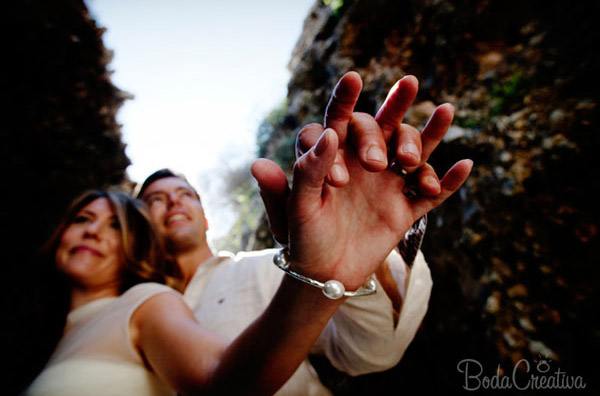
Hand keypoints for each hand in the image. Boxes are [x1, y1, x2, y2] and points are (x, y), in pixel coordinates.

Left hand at [252, 73, 471, 288]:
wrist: (324, 276)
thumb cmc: (303, 238)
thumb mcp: (297, 207)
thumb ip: (306, 172)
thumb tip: (326, 135)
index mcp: (333, 156)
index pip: (340, 119)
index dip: (346, 98)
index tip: (354, 78)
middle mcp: (363, 162)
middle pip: (384, 127)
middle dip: (384, 134)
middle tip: (375, 163)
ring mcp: (387, 183)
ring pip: (414, 151)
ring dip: (426, 139)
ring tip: (425, 142)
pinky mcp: (405, 209)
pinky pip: (432, 192)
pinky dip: (449, 181)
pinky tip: (465, 165)